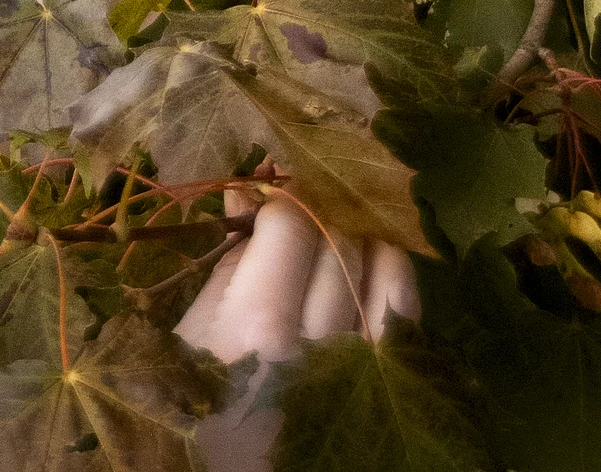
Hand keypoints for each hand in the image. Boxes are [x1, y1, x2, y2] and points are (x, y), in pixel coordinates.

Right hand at [172, 182, 418, 471]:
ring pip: (384, 266)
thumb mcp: (190, 334)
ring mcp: (366, 363)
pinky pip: (410, 308)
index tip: (267, 199)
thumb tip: (248, 194)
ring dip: (361, 238)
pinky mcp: (394, 382)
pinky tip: (374, 263)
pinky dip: (393, 274)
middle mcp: (321, 341)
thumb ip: (228, 264)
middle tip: (298, 211)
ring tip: (337, 232)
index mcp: (258, 327)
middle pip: (340, 241)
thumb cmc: (192, 406)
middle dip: (318, 215)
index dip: (280, 202)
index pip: (293, 227)